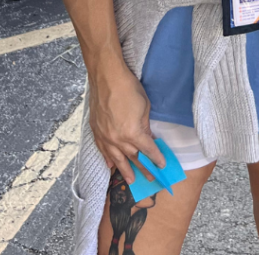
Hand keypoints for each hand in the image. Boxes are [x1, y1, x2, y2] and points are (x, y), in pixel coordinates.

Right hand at [89, 61, 165, 182]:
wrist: (107, 77)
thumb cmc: (129, 88)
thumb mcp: (145, 107)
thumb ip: (145, 126)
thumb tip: (147, 138)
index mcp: (133, 133)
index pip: (147, 150)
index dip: (156, 158)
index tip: (162, 165)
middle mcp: (118, 140)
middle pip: (133, 158)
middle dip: (143, 168)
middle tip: (151, 179)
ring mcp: (105, 137)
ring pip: (117, 159)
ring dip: (125, 170)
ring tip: (132, 180)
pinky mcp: (96, 132)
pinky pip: (102, 150)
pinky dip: (108, 159)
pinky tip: (111, 166)